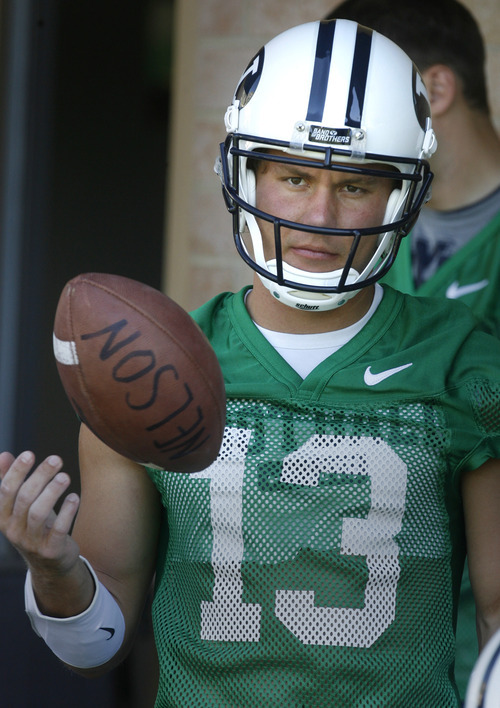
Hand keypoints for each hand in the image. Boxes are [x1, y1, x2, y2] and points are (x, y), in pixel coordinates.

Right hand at [0, 451, 80, 574]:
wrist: (49, 563)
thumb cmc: (34, 525)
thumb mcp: (21, 505)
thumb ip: (11, 480)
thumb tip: (2, 455)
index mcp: (3, 517)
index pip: (5, 490)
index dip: (16, 471)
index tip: (30, 453)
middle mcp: (13, 530)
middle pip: (24, 498)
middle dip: (40, 476)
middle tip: (56, 459)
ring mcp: (31, 542)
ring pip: (38, 514)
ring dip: (52, 492)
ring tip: (65, 476)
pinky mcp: (51, 550)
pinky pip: (58, 530)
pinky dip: (66, 512)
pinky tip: (75, 497)